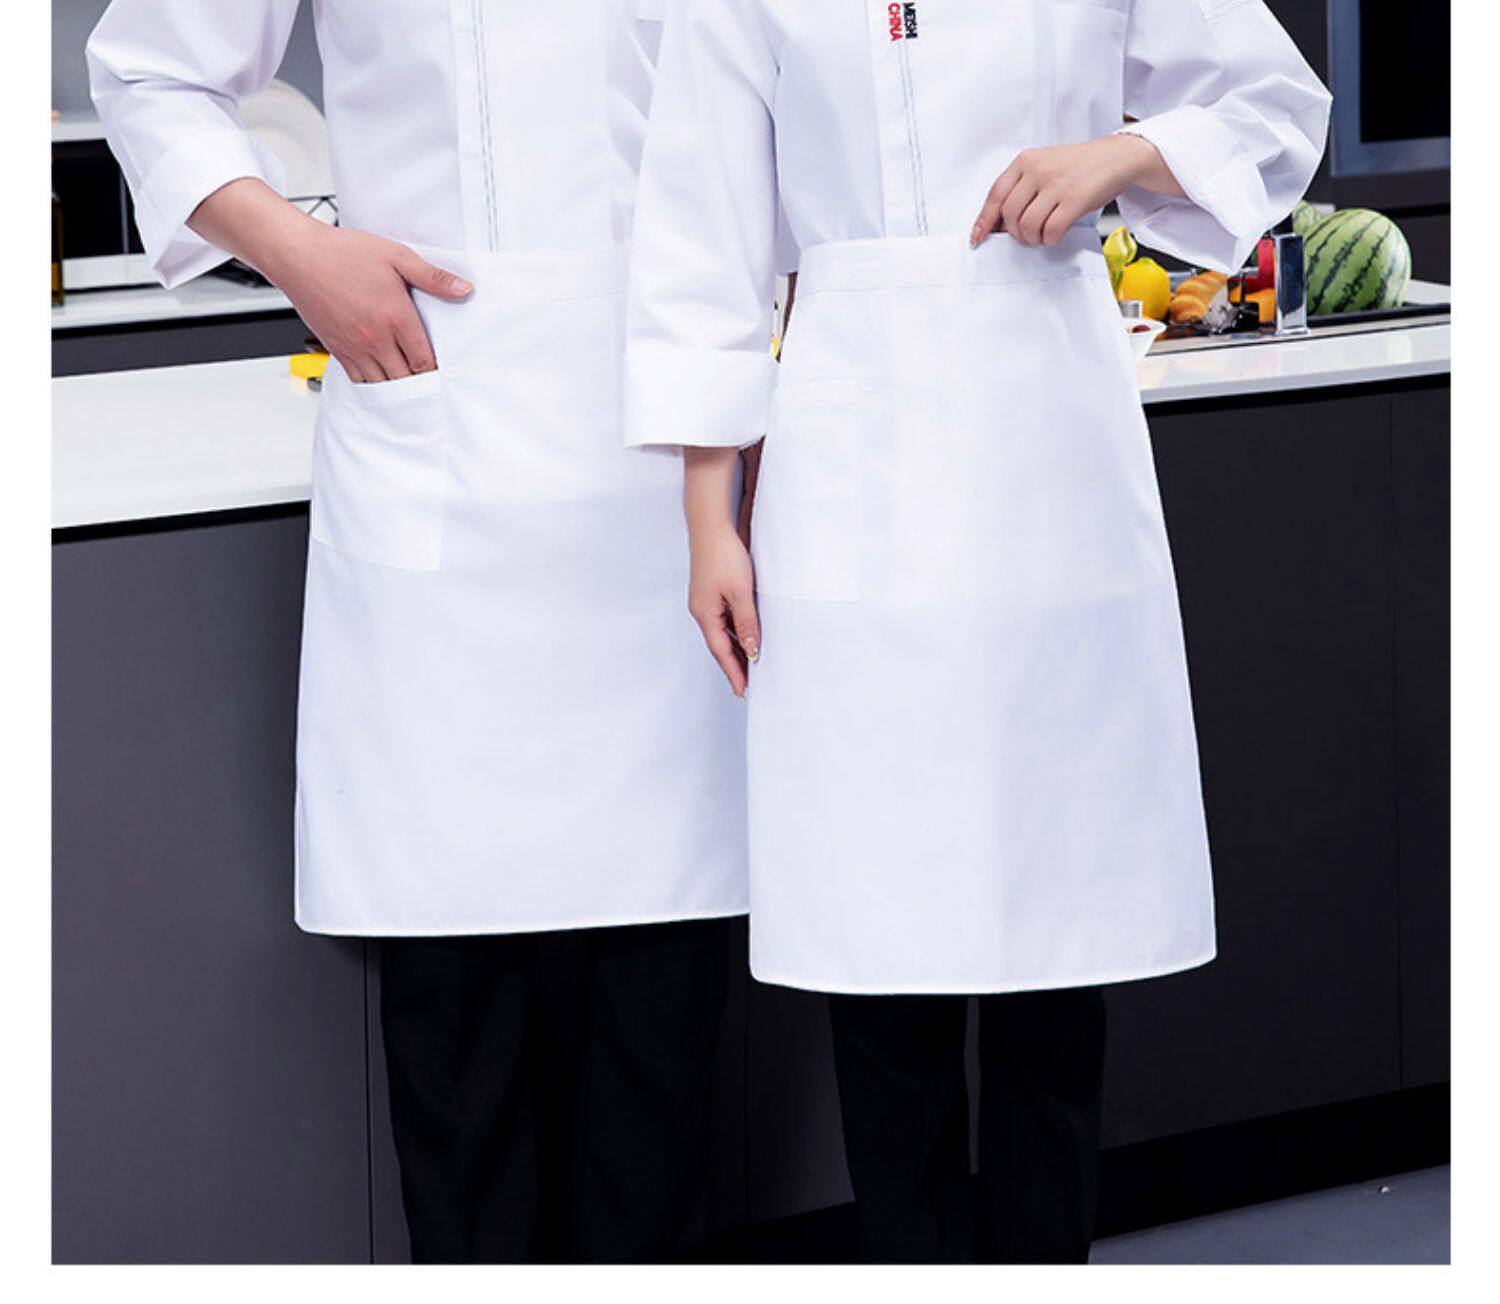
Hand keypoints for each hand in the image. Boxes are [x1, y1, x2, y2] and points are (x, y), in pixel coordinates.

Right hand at [187, 178, 473, 381]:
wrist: (298, 255)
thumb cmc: (344, 253)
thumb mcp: (398, 256)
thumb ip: (433, 278)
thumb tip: (465, 290)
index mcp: (396, 318)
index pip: (424, 360)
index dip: (436, 369)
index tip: (442, 369)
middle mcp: (375, 339)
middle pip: (406, 378)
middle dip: (419, 382)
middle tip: (429, 382)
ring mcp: (354, 347)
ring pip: (383, 384)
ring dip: (397, 386)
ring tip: (408, 383)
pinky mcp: (336, 349)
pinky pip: (359, 380)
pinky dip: (373, 384)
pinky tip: (382, 379)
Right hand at [688, 521, 759, 698]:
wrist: (710, 526)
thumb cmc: (723, 555)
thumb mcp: (741, 593)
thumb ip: (747, 622)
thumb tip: (751, 649)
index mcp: (705, 614)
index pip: (721, 652)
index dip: (733, 672)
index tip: (742, 691)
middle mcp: (701, 610)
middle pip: (719, 645)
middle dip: (733, 666)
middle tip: (747, 685)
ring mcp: (704, 601)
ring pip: (721, 633)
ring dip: (734, 649)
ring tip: (750, 665)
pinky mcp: (709, 591)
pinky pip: (722, 619)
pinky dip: (734, 632)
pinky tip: (745, 635)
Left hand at [970, 133, 1177, 248]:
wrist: (1116, 157)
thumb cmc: (1078, 166)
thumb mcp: (1043, 166)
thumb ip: (1021, 188)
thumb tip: (999, 223)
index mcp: (1025, 161)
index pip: (995, 195)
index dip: (983, 221)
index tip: (977, 238)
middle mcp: (1038, 170)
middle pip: (1009, 215)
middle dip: (1014, 234)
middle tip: (1026, 236)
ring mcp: (1056, 183)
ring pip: (1027, 226)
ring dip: (1032, 238)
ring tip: (1042, 234)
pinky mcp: (1075, 199)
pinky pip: (1050, 230)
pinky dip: (1049, 239)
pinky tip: (1054, 234)